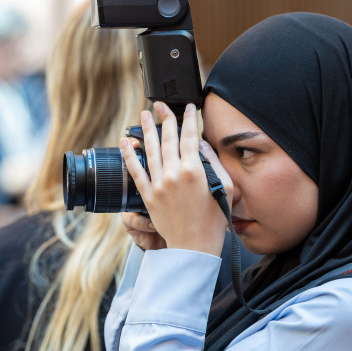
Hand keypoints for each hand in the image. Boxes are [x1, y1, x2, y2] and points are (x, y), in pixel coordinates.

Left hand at [120, 102, 231, 256]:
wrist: (194, 246)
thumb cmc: (214, 220)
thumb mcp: (226, 188)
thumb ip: (215, 163)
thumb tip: (202, 145)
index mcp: (195, 171)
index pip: (190, 137)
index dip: (189, 119)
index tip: (188, 108)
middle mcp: (174, 174)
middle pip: (167, 138)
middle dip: (164, 117)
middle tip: (160, 104)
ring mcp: (158, 184)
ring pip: (150, 149)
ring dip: (146, 129)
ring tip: (143, 114)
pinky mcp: (148, 195)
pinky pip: (136, 170)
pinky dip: (129, 154)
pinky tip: (125, 141)